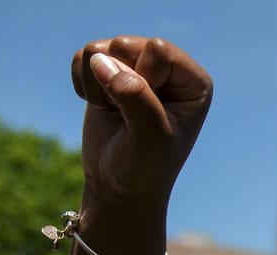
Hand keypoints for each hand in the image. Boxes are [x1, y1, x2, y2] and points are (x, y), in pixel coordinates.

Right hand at [71, 37, 213, 215]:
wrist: (118, 188)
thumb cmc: (144, 168)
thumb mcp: (150, 137)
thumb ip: (134, 96)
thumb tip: (100, 60)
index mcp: (193, 80)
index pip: (158, 50)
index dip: (143, 80)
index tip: (148, 114)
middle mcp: (168, 68)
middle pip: (125, 44)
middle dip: (116, 83)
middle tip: (127, 116)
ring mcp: (137, 67)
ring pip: (99, 49)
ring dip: (98, 86)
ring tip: (115, 112)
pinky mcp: (108, 72)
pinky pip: (83, 57)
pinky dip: (83, 84)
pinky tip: (102, 107)